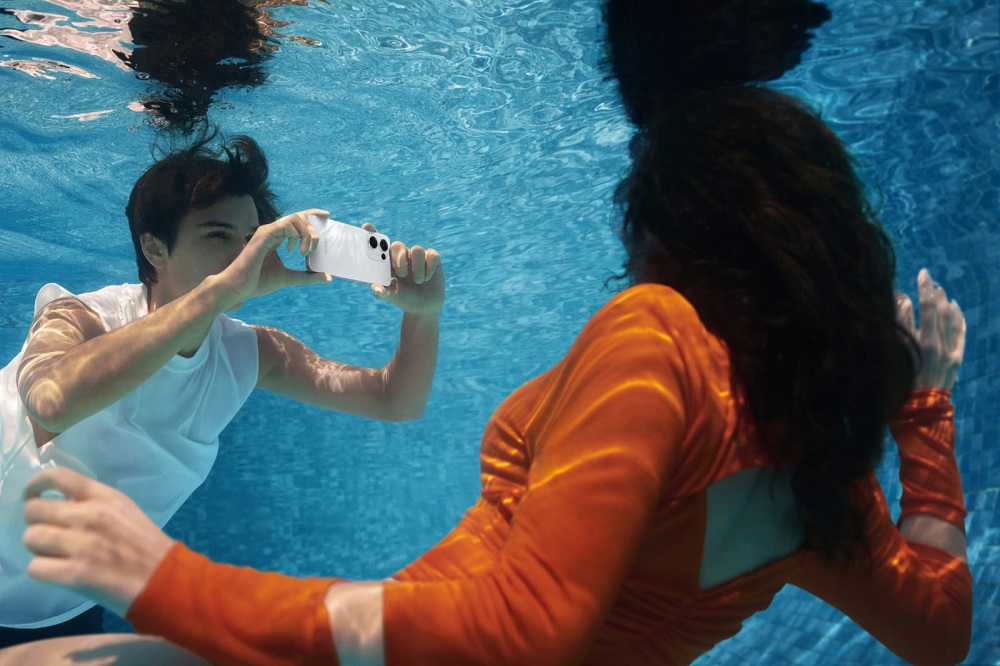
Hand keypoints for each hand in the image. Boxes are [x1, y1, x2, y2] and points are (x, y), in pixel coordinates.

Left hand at [22, 467, 174, 616]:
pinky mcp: (75, 574)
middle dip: (36, 523)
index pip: (57, 477)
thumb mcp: (124, 510)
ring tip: (55, 555)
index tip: (31, 496)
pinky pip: (35, 568)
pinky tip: (58, 572)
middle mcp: (90, 516)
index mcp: (104, 497)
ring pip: (31, 539)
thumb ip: (92, 503)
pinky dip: (43, 571)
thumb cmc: (145, 544)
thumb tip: (58, 504)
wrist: (164, 579)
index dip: (35, 484)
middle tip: (48, 533)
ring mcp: (81, 545)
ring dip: (38, 548)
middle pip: (34, 511)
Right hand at [216, 209, 330, 308]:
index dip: (313, 214)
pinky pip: (284, 225)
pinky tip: (293, 250)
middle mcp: (274, 231)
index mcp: (279, 238)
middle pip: (300, 217)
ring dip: (306, 233)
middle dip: (313, 231)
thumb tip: (328, 277)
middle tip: (312, 250)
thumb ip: (307, 277)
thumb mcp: (289, 279)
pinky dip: (295, 235)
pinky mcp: (263, 235)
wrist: (240, 288)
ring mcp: (268, 232)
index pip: (298, 219)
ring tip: (304, 252)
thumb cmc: (259, 282)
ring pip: (294, 218)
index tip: (327, 216)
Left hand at [365, 223, 444, 316]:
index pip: (379, 244)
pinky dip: (429, 268)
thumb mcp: (392, 297)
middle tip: (402, 275)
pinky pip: (431, 255)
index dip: (373, 233)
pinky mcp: (432, 258)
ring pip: (417, 249)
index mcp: (388, 262)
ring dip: (417, 268)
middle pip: (397, 245)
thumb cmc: (404, 298)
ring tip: (417, 281)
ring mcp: (417, 256)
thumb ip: (382, 293)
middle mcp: (402, 255)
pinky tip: (427, 278)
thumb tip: (374, 288)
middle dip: (399, 259)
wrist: (424, 306)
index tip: (366, 226)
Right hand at [896, 268, 965, 390]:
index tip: (922, 273)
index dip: (925, 288)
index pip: (926, 307)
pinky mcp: (957, 359)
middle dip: (934, 291)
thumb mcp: (895, 355)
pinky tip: (955, 308)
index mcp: (922, 342)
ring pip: (951, 320)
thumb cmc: (899, 384)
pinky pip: (961, 333)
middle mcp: (939, 345)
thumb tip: (905, 300)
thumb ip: (900, 326)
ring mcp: (951, 352)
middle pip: (939, 310)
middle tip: (928, 277)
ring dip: (945, 302)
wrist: (919, 412)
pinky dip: (959, 318)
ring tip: (940, 289)